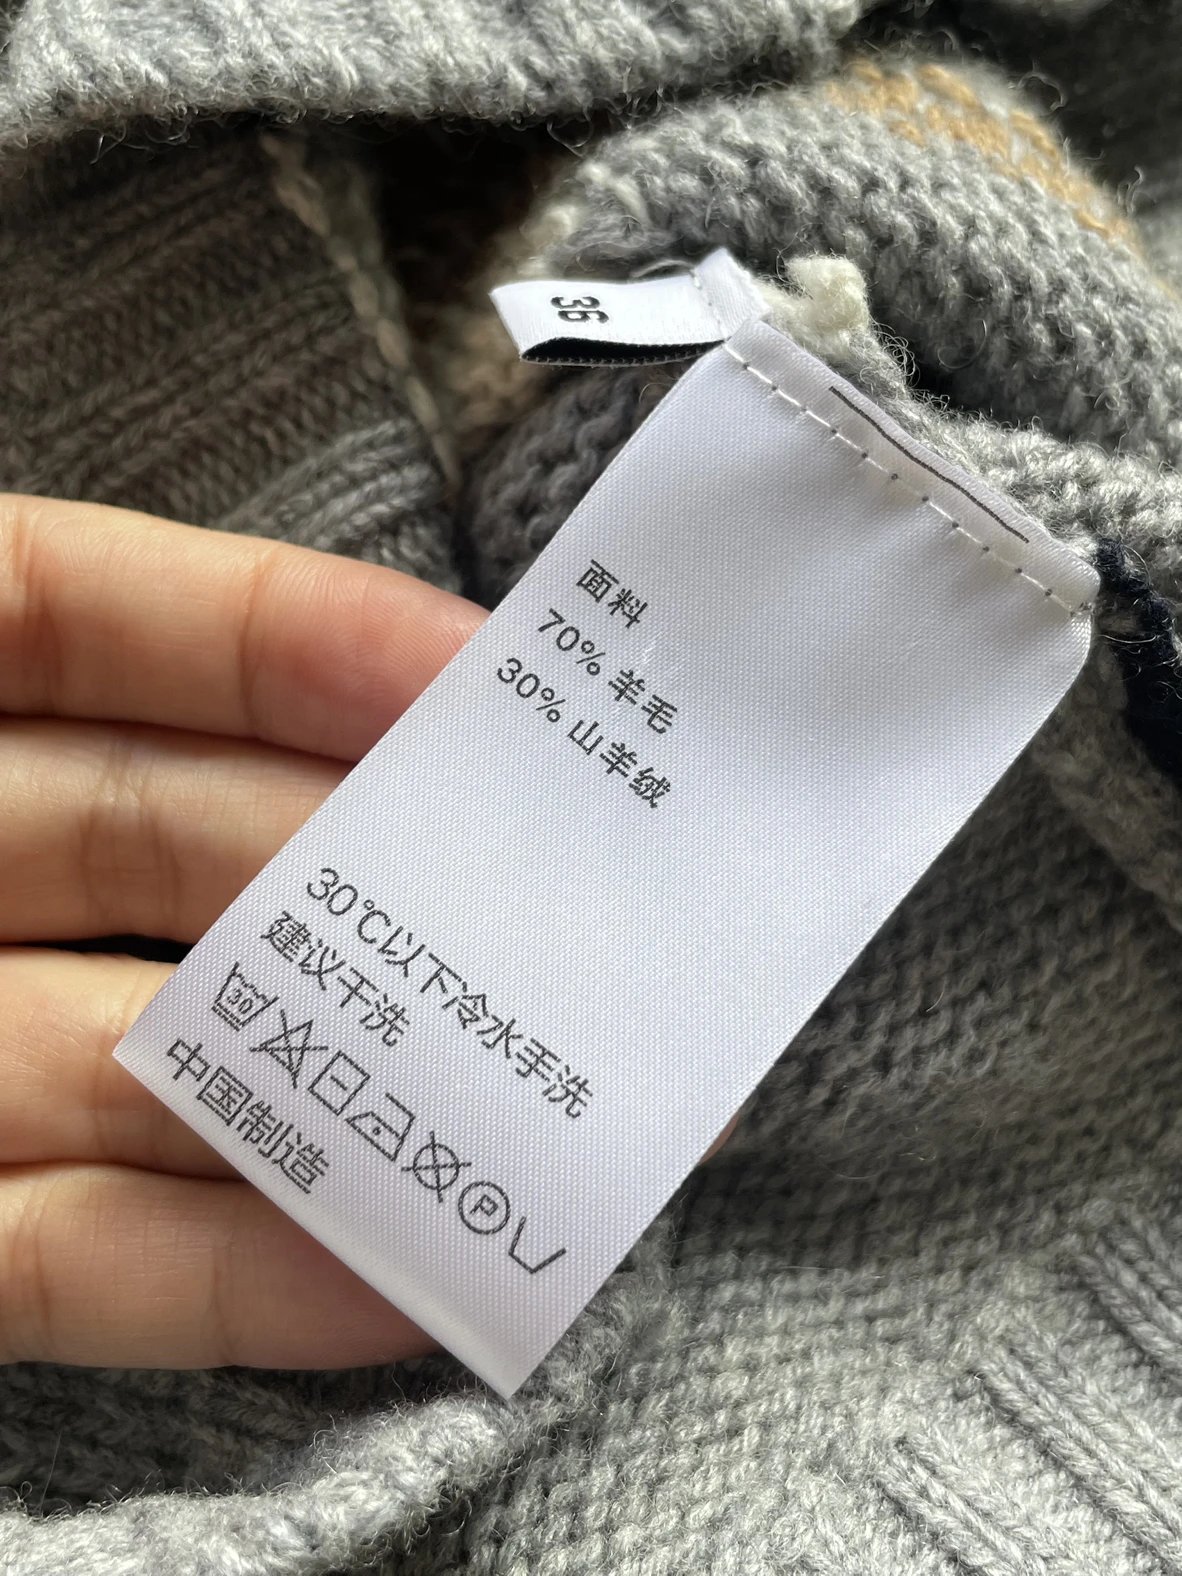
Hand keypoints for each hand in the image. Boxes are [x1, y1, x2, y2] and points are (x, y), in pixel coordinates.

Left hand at [0, 495, 486, 1370]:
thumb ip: (20, 614)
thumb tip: (340, 641)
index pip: (98, 627)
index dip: (288, 636)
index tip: (470, 678)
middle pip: (176, 848)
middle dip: (371, 874)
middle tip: (565, 907)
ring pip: (159, 1071)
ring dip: (349, 1096)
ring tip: (532, 1106)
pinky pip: (75, 1259)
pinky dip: (231, 1278)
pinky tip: (388, 1274)